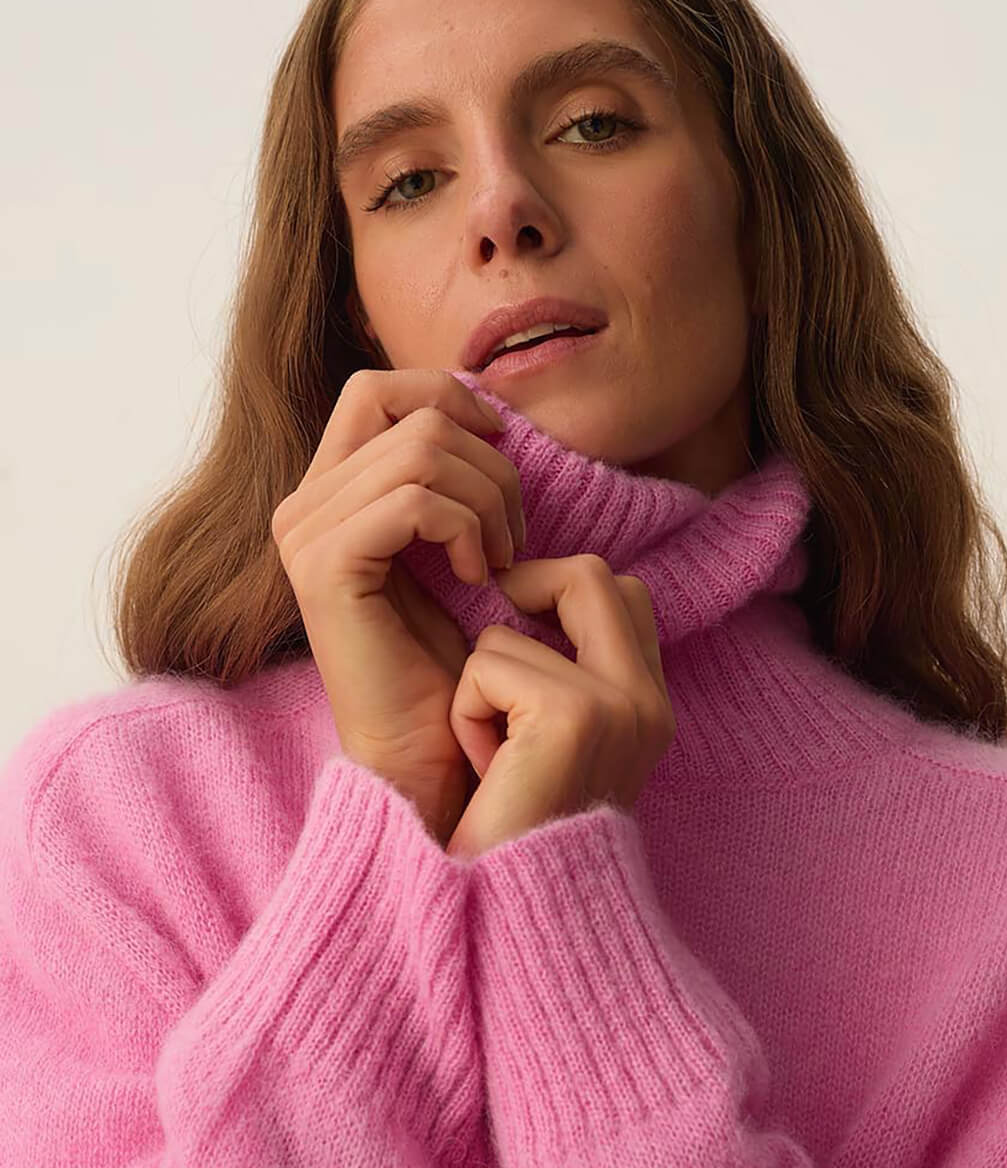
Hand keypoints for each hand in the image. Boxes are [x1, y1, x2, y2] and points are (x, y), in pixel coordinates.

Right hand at [270, 368, 523, 848]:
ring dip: (489, 501)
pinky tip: (482, 574)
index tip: (502, 445)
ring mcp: (306, 534)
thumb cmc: (452, 658)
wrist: (430, 751)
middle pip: (412, 416)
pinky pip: (415, 501)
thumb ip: (445, 479)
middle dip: (489, 466)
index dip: (449, 397)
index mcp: (331, 493)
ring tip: (501, 560)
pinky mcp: (326, 568)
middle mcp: (304, 505)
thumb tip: (482, 412)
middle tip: (513, 537)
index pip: (378, 389)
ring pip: (423, 452)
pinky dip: (467, 528)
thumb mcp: (452, 548)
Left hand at [443, 555, 676, 861]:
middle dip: (524, 590)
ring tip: (490, 752)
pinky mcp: (573, 714)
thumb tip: (515, 602)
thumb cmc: (518, 833)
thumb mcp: (557, 749)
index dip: (561, 591)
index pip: (624, 594)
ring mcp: (617, 704)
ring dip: (478, 685)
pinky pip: (486, 666)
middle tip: (488, 647)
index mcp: (650, 707)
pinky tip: (484, 768)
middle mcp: (647, 701)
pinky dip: (466, 712)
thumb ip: (567, 678)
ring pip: (511, 629)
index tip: (515, 623)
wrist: (516, 915)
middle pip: (591, 575)